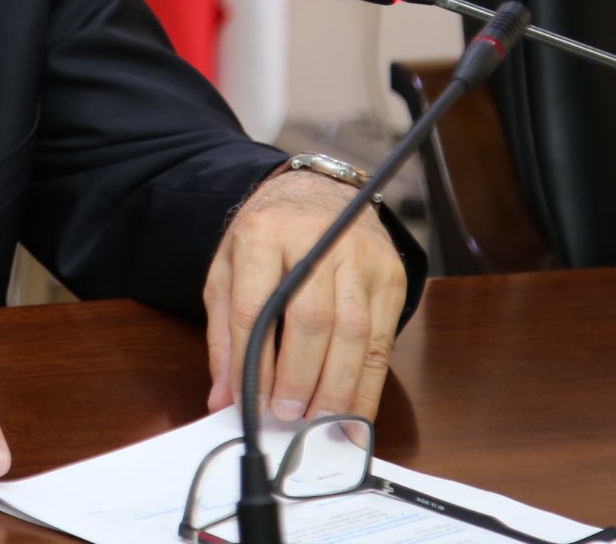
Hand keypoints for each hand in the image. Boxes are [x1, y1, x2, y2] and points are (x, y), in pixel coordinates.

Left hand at [202, 170, 406, 422]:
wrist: (319, 192)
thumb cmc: (268, 237)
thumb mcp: (228, 269)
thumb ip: (223, 333)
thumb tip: (223, 398)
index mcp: (264, 233)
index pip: (256, 307)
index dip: (253, 364)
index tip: (248, 405)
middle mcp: (317, 239)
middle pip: (311, 319)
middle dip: (298, 377)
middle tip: (286, 417)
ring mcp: (360, 257)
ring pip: (353, 332)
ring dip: (336, 387)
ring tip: (317, 422)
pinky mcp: (392, 276)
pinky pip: (382, 341)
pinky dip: (367, 385)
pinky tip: (352, 414)